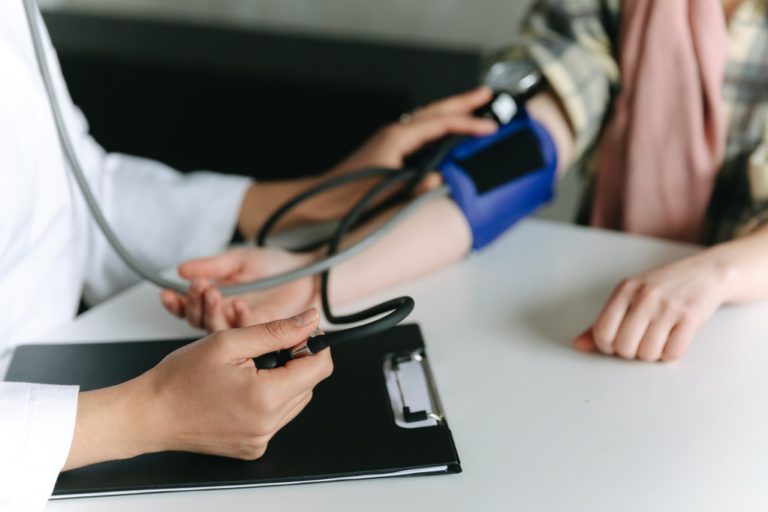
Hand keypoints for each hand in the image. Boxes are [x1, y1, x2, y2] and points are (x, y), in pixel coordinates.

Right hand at [65, 309, 332, 469]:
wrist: (150, 414)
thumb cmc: (180, 378)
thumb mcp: (230, 342)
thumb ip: (276, 330)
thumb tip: (310, 320)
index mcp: (266, 398)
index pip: (320, 368)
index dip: (314, 345)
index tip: (299, 333)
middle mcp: (268, 425)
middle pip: (308, 384)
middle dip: (293, 361)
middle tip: (260, 349)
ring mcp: (260, 439)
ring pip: (294, 400)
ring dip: (280, 380)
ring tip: (247, 369)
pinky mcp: (252, 447)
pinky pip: (276, 418)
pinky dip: (267, 400)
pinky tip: (240, 390)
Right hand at [161, 247, 318, 330]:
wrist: (309, 273)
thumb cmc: (277, 267)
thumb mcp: (240, 260)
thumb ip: (213, 266)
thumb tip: (182, 270)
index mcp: (219, 302)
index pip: (190, 308)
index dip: (178, 303)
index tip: (168, 292)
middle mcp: (229, 320)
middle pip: (200, 322)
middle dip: (194, 304)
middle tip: (199, 287)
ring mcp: (245, 332)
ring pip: (219, 331)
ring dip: (212, 312)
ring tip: (213, 292)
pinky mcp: (263, 338)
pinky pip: (246, 334)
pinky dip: (240, 318)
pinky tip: (239, 304)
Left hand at [237, 87, 498, 235]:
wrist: (317, 200)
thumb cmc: (344, 198)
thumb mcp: (383, 193)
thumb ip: (414, 187)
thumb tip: (441, 180)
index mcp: (396, 138)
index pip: (440, 124)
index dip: (468, 125)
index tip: (490, 128)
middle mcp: (393, 134)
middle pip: (435, 111)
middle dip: (462, 102)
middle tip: (487, 94)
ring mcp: (390, 141)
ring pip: (427, 119)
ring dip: (451, 112)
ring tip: (472, 108)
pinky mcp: (388, 151)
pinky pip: (421, 132)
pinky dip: (438, 128)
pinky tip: (445, 136)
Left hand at [573, 253, 729, 361]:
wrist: (705, 273)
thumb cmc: (661, 288)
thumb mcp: (629, 296)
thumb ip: (603, 321)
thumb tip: (579, 345)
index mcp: (624, 290)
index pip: (602, 332)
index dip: (607, 346)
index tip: (617, 343)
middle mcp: (644, 296)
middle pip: (624, 347)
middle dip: (630, 353)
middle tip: (639, 343)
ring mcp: (668, 306)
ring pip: (648, 353)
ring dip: (651, 355)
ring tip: (656, 340)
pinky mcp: (691, 317)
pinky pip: (673, 353)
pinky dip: (670, 355)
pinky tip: (671, 341)